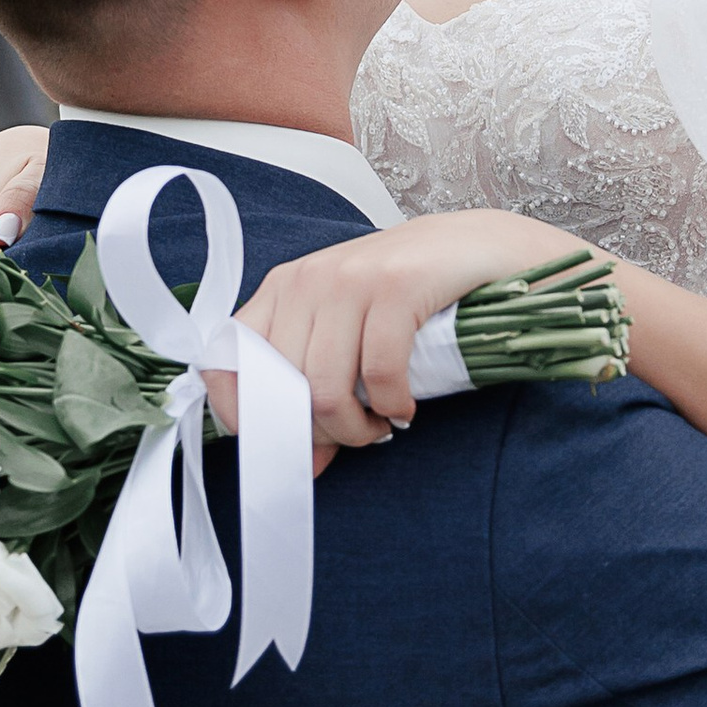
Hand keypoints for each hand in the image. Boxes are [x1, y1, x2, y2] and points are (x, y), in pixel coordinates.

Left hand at [226, 211, 573, 451]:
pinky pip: (378, 372)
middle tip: (355, 437)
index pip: (230, 357)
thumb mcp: (350, 331)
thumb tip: (307, 462)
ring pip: (325, 387)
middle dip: (319, 432)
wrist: (477, 244)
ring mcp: (350, 280)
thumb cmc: (409, 294)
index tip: (281, 443)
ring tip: (380, 427)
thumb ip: (318, 387)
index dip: (242, 412)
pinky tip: (403, 408)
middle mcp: (306, 280)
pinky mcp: (396, 286)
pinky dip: (391, 406)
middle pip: (285, 387)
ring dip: (355, 427)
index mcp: (283, 289)